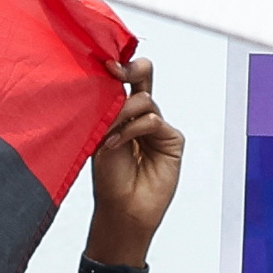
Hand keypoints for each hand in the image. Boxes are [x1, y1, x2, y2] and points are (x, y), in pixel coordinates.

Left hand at [86, 55, 185, 264]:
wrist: (120, 210)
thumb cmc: (107, 178)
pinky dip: (134, 129)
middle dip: (131, 69)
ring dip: (123, 113)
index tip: (105, 63)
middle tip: (115, 70)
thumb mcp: (100, 137)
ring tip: (109, 134)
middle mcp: (140, 115)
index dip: (119, 67)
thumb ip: (108, 110)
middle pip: (143, 76)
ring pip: (145, 101)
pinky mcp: (172, 141)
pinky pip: (153, 121)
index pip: (125, 79)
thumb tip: (110, 82)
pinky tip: (118, 143)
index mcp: (122, 111)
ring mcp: (158, 127)